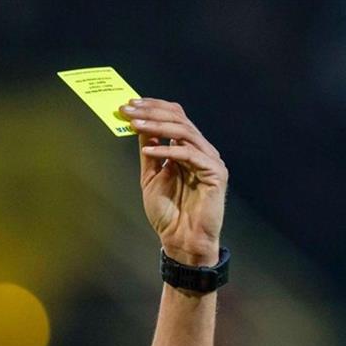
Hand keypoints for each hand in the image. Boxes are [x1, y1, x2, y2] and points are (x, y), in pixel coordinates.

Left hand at [119, 98, 227, 265]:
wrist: (181, 241)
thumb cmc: (169, 214)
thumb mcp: (151, 176)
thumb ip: (150, 151)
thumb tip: (140, 124)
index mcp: (189, 149)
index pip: (175, 117)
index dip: (153, 107)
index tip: (129, 105)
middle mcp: (202, 151)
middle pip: (180, 119)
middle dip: (152, 112)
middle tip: (129, 110)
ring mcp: (211, 161)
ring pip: (185, 132)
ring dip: (157, 126)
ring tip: (135, 124)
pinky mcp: (216, 173)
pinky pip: (190, 154)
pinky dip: (167, 150)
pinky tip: (147, 151)